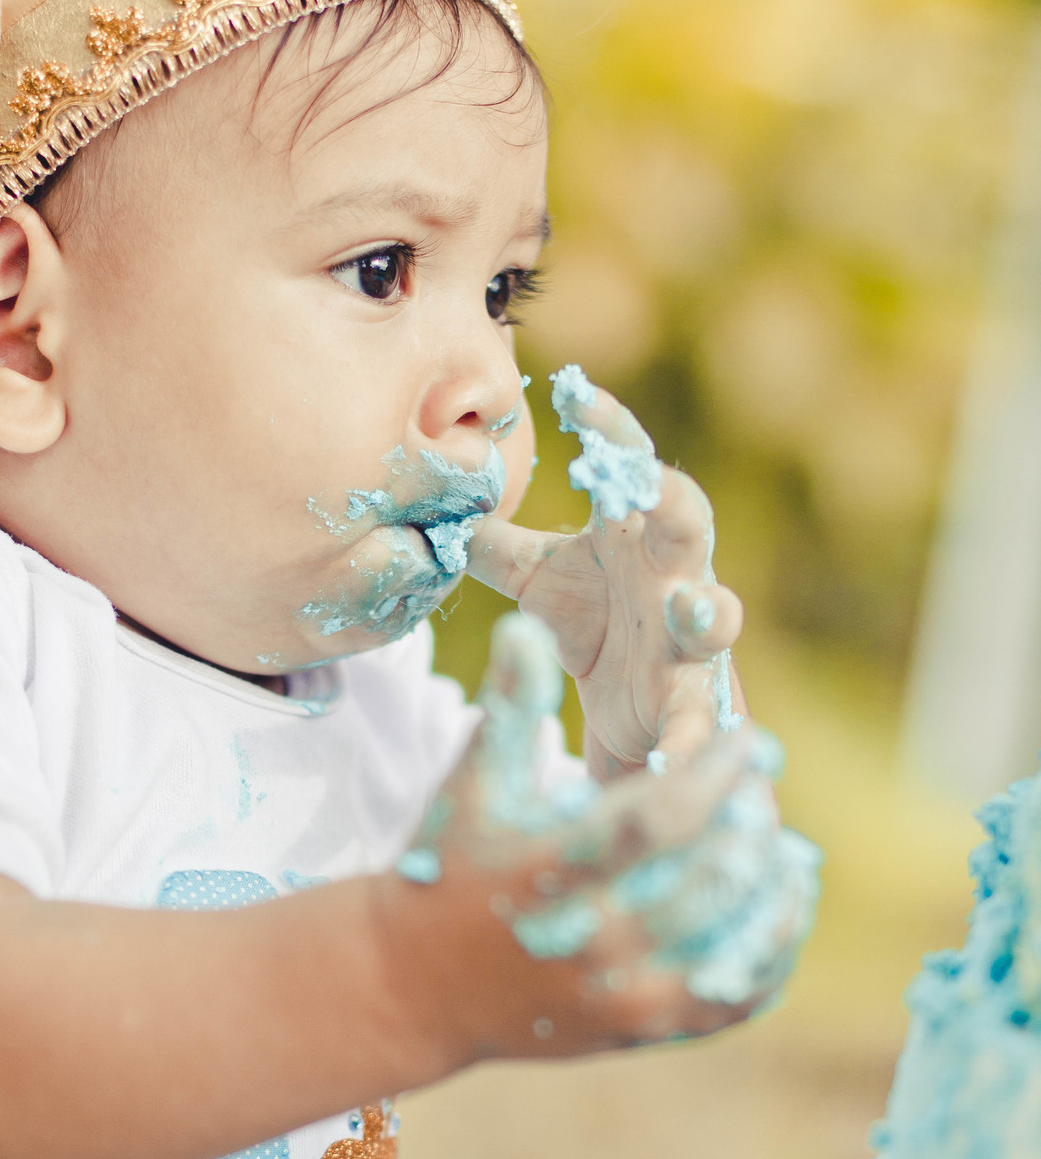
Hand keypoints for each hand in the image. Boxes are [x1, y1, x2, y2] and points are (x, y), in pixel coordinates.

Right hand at [394, 615, 818, 1057]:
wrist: (413, 989)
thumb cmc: (444, 874)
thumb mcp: (468, 790)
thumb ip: (508, 711)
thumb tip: (526, 627)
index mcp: (548, 874)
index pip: (657, 820)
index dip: (715, 774)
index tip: (749, 741)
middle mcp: (590, 941)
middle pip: (707, 883)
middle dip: (750, 827)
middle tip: (762, 785)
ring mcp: (619, 995)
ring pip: (730, 946)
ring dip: (770, 892)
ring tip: (787, 848)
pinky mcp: (638, 1029)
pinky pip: (731, 1001)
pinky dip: (769, 956)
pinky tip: (779, 910)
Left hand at [466, 368, 743, 778]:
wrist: (638, 726)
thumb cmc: (599, 631)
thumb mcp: (541, 586)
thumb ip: (497, 546)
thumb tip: (442, 506)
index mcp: (634, 539)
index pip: (627, 470)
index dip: (611, 432)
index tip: (577, 392)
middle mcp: (673, 579)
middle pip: (687, 522)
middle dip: (672, 499)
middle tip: (646, 480)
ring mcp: (692, 644)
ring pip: (717, 617)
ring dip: (711, 611)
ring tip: (699, 612)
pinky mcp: (697, 708)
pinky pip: (699, 726)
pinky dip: (689, 747)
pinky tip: (669, 766)